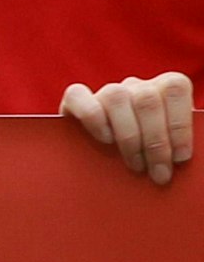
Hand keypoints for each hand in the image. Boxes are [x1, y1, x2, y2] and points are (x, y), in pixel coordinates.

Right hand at [61, 73, 193, 184]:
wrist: (112, 172)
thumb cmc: (152, 164)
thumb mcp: (172, 153)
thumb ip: (180, 149)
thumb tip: (186, 159)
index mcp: (164, 92)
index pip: (174, 88)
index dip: (179, 123)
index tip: (181, 158)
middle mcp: (135, 88)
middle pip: (147, 99)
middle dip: (155, 142)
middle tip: (158, 174)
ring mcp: (105, 92)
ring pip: (116, 97)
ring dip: (128, 136)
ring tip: (134, 165)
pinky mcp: (75, 101)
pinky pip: (79, 95)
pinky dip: (93, 118)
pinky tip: (104, 140)